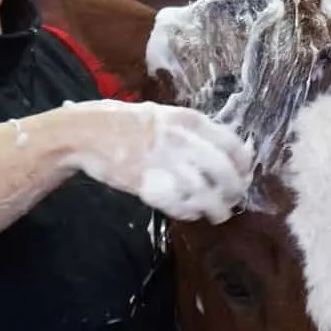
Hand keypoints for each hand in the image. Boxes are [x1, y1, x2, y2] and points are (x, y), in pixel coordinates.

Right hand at [61, 100, 251, 222]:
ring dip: (217, 208)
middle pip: (224, 172)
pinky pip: (180, 205)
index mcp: (188, 120)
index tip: (244, 175)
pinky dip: (190, 212)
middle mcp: (181, 140)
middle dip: (234, 190)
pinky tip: (193, 213)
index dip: (243, 165)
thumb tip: (224, 151)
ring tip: (219, 214)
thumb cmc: (124, 124)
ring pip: (205, 193)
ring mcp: (164, 164)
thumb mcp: (163, 116)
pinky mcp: (148, 185)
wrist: (86, 134)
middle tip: (234, 200)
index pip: (232, 145)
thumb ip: (192, 132)